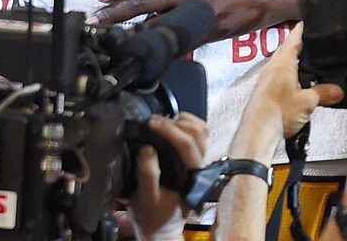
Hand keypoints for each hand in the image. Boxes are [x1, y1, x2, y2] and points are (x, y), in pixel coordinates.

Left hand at [95, 0, 318, 39]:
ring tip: (114, 38)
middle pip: (146, 1)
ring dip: (136, 31)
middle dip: (118, 11)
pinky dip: (166, 45)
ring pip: (161, 23)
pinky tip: (151, 51)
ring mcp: (201, 13)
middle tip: (96, 19)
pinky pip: (185, 40)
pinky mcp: (214, 32)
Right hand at [128, 112, 207, 239]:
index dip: (169, 130)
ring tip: (161, 122)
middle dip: (175, 123)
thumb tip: (147, 149)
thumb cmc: (152, 214)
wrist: (160, 226)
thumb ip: (147, 176)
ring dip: (182, 121)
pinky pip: (198, 134)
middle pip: (198, 133)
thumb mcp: (145, 199)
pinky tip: (170, 125)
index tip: (150, 123)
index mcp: (191, 178)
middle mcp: (200, 167)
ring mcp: (199, 162)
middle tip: (153, 121)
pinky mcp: (194, 158)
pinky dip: (186, 124)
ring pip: (201, 131)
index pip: (187, 146)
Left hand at [230, 22, 344, 160]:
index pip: (294, 38)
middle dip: (300, 45)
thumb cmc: (278, 112)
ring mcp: (266, 78)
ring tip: (308, 63)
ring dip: (293, 61)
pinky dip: (289, 74)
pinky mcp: (264, 90)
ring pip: (282, 63)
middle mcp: (272, 66)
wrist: (257, 131)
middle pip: (287, 49)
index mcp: (282, 62)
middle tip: (312, 42)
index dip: (303, 29)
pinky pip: (278, 75)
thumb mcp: (308, 102)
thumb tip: (339, 91)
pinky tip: (297, 84)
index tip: (309, 21)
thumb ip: (324, 93)